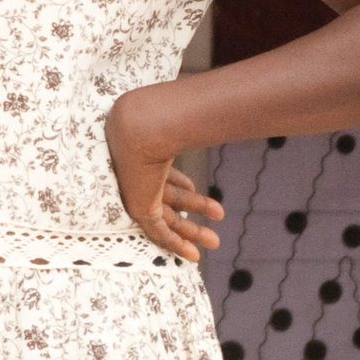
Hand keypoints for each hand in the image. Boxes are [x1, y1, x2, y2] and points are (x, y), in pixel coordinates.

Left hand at [104, 88, 224, 262]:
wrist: (140, 127)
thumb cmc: (158, 119)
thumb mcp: (179, 125)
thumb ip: (195, 121)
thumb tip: (220, 104)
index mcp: (145, 159)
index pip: (164, 178)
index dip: (181, 186)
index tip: (195, 189)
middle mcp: (140, 178)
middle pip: (170, 202)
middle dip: (194, 211)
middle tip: (218, 219)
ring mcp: (139, 194)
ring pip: (168, 221)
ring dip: (192, 233)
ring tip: (216, 242)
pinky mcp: (139, 208)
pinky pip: (158, 233)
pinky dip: (176, 245)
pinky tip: (194, 255)